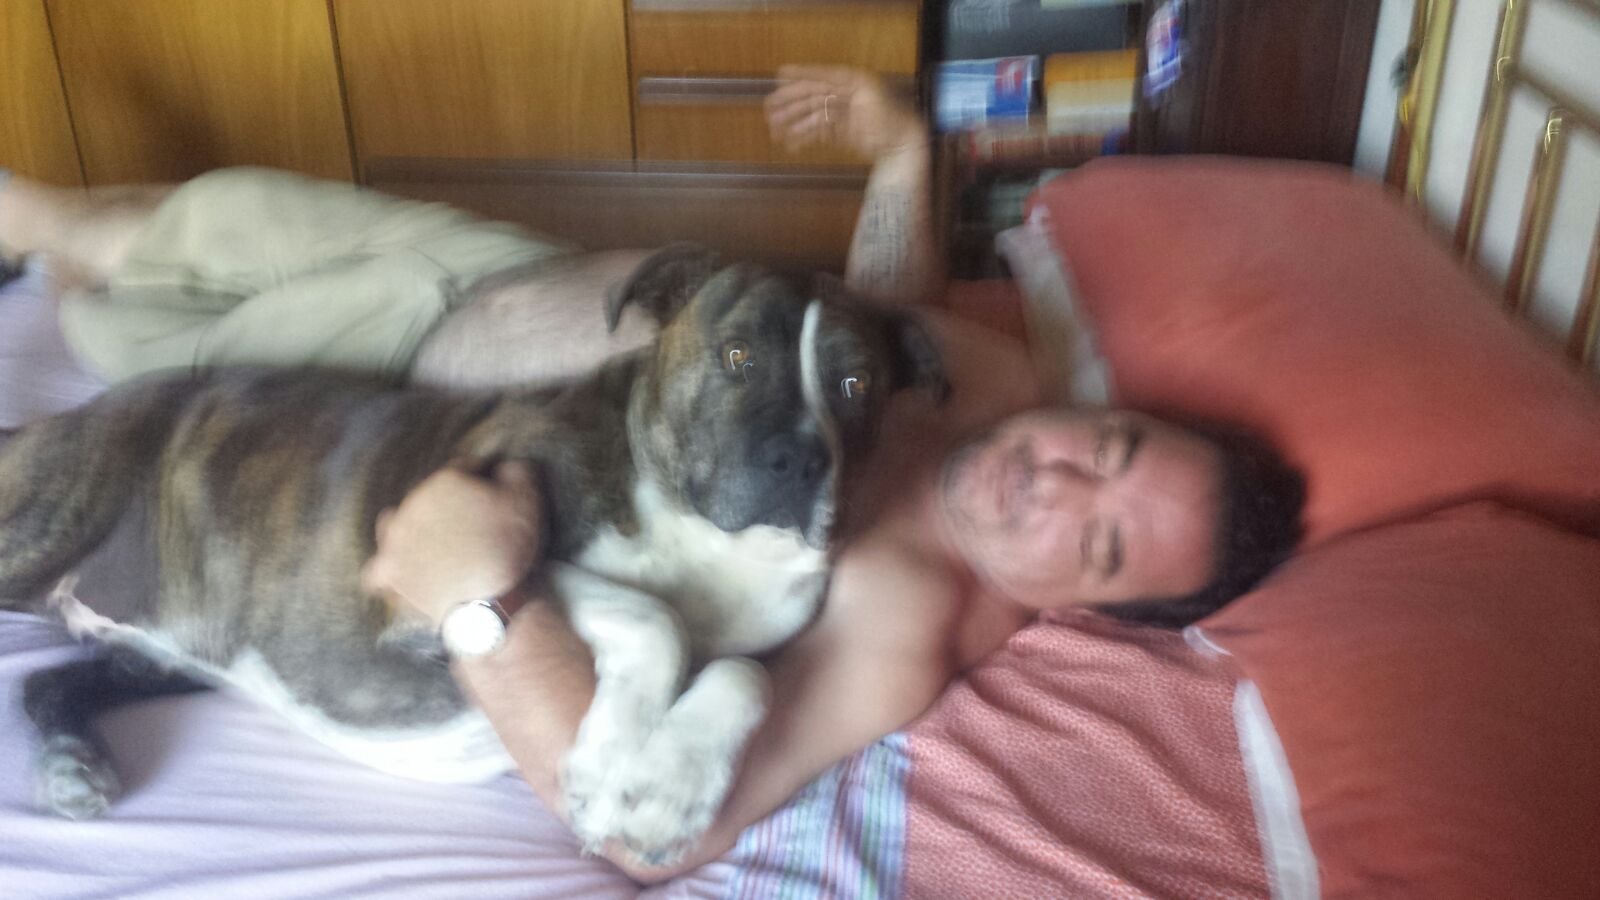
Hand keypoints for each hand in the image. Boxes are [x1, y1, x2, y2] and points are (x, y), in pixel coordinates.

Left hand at [361, 460, 542, 626]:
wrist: (484, 603)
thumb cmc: (506, 548)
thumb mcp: (527, 500)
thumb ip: (516, 471)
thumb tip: (506, 464)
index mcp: (445, 482)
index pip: (466, 468)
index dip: (483, 478)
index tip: (494, 490)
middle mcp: (412, 505)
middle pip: (429, 496)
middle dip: (447, 505)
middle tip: (471, 525)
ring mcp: (396, 540)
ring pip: (393, 526)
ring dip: (408, 530)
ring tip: (429, 544)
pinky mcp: (389, 573)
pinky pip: (377, 570)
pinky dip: (389, 571)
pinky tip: (403, 574)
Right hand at [765, 65, 925, 160]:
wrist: (905, 145)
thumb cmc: (891, 119)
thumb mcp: (869, 97)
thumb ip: (843, 87)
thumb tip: (819, 83)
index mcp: (853, 82)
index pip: (822, 76)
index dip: (801, 75)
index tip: (781, 74)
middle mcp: (846, 95)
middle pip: (813, 97)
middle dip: (791, 103)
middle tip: (769, 109)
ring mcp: (844, 114)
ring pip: (813, 116)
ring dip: (793, 123)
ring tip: (774, 131)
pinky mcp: (843, 132)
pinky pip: (820, 132)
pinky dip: (805, 138)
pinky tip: (791, 143)